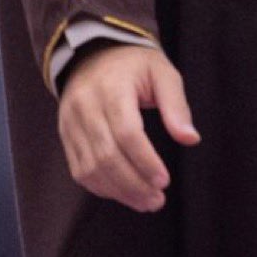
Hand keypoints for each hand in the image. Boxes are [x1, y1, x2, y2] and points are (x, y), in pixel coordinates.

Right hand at [58, 45, 199, 212]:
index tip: (164, 181)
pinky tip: (124, 194)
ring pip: (90, 168)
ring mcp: (70, 123)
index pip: (126, 132)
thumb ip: (176, 105)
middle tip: (157, 200)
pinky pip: (79, 170)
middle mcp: (85, 106)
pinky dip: (101, 187)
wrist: (92, 54)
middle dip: (133, 184)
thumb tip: (191, 139)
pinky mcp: (65, 136)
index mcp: (111, 88)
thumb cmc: (134, 65)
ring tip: (145, 202)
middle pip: (106, 155)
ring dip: (119, 192)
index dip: (145, 161)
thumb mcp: (162, 72)